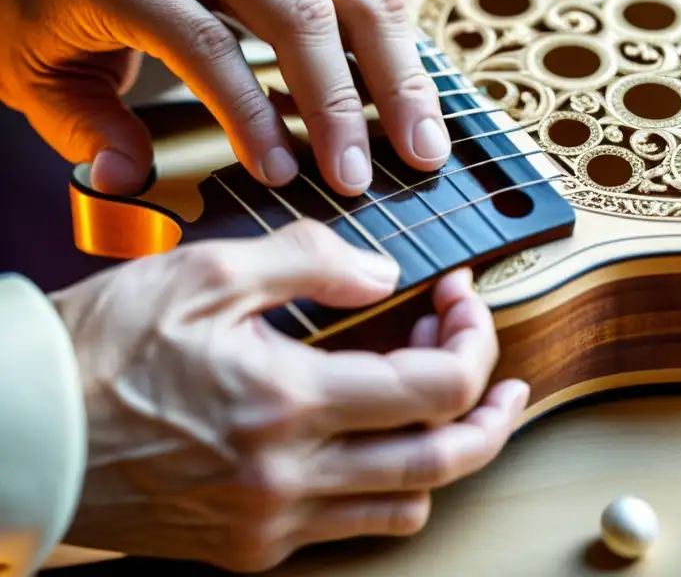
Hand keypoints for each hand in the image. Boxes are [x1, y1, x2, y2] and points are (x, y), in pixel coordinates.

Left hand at [0, 0, 450, 197]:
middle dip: (351, 101)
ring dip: (395, 68)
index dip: (257, 117)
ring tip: (423, 137)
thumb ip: (89, 133)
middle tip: (384, 171)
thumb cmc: (38, 7)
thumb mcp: (39, 80)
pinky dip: (384, 28)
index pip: (209, 44)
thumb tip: (133, 182)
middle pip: (300, 9)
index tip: (289, 178)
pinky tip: (404, 83)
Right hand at [49, 219, 526, 571]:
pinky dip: (383, 488)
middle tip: (506, 381)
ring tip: (443, 409)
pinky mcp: (248, 546)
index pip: (436, 387)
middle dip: (493, 414)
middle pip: (444, 461)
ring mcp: (270, 521)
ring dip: (443, 455)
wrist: (24, 430)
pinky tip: (374, 446)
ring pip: (405, 507)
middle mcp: (290, 477)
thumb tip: (383, 273)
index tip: (464, 303)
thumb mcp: (207, 272)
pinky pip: (348, 529)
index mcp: (288, 402)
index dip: (474, 341)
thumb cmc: (100, 350)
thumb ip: (311, 261)